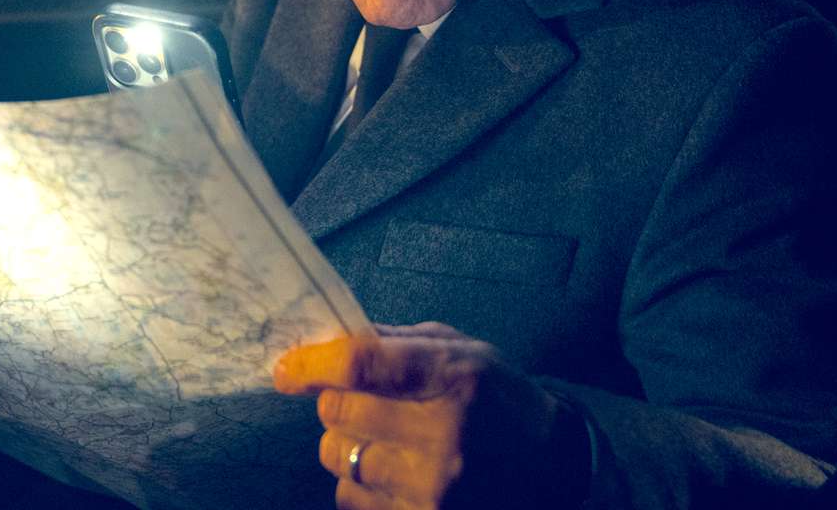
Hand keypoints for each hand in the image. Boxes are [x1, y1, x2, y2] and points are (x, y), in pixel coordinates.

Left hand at [273, 322, 584, 508]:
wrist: (550, 463)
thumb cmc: (495, 397)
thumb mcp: (459, 350)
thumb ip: (394, 344)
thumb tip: (323, 342)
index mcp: (452, 374)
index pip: (360, 362)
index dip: (313, 363)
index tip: (287, 369)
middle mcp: (444, 432)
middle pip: (340, 413)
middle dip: (336, 403)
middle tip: (357, 401)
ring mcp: (434, 484)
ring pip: (339, 458)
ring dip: (345, 445)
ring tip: (381, 438)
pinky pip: (351, 499)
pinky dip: (358, 483)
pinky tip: (391, 472)